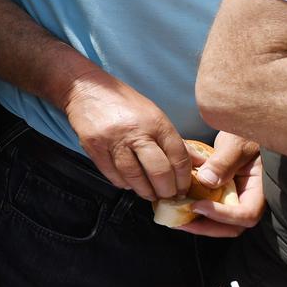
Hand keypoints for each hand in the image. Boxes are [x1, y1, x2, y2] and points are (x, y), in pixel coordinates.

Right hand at [61, 70, 191, 201]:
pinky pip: (112, 175)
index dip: (184, 178)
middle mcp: (136, 131)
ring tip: (150, 194)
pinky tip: (129, 184)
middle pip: (158, 170)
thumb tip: (199, 162)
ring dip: (145, 191)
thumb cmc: (123, 103)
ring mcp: (113, 140)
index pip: (178, 156)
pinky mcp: (94, 147)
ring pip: (134, 177)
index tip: (183, 188)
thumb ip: (174, 140)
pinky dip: (123, 183)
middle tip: (168, 196)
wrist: (86, 89)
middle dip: (166, 190)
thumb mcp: (153, 115)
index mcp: (155, 121)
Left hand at [179, 132, 265, 237]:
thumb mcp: (236, 143)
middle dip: (206, 227)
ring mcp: (236, 199)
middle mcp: (248, 199)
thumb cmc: (245, 133)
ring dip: (198, 223)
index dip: (223, 215)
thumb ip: (224, 161)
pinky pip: (211, 210)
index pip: (247, 214)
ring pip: (220, 223)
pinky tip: (178, 206)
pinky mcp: (223, 196)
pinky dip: (195, 212)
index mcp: (258, 189)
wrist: (242, 128)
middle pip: (233, 226)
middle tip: (180, 222)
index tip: (197, 206)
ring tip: (174, 218)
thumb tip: (207, 181)